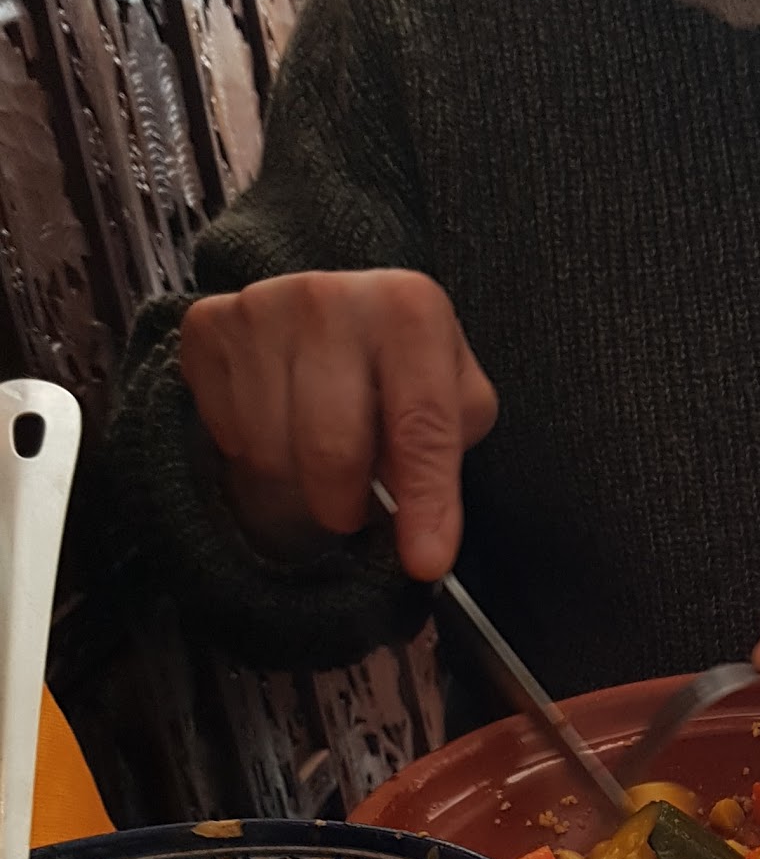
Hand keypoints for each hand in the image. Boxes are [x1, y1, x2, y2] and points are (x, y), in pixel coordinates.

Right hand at [179, 269, 497, 582]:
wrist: (329, 316)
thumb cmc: (399, 369)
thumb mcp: (454, 403)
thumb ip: (444, 461)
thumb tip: (424, 542)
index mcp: (409, 307)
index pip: (421, 425)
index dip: (424, 503)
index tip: (425, 562)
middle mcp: (331, 296)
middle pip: (332, 448)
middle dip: (344, 503)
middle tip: (351, 508)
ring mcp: (261, 306)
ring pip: (272, 450)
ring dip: (296, 481)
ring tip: (316, 458)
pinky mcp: (207, 326)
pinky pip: (226, 434)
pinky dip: (253, 452)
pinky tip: (276, 426)